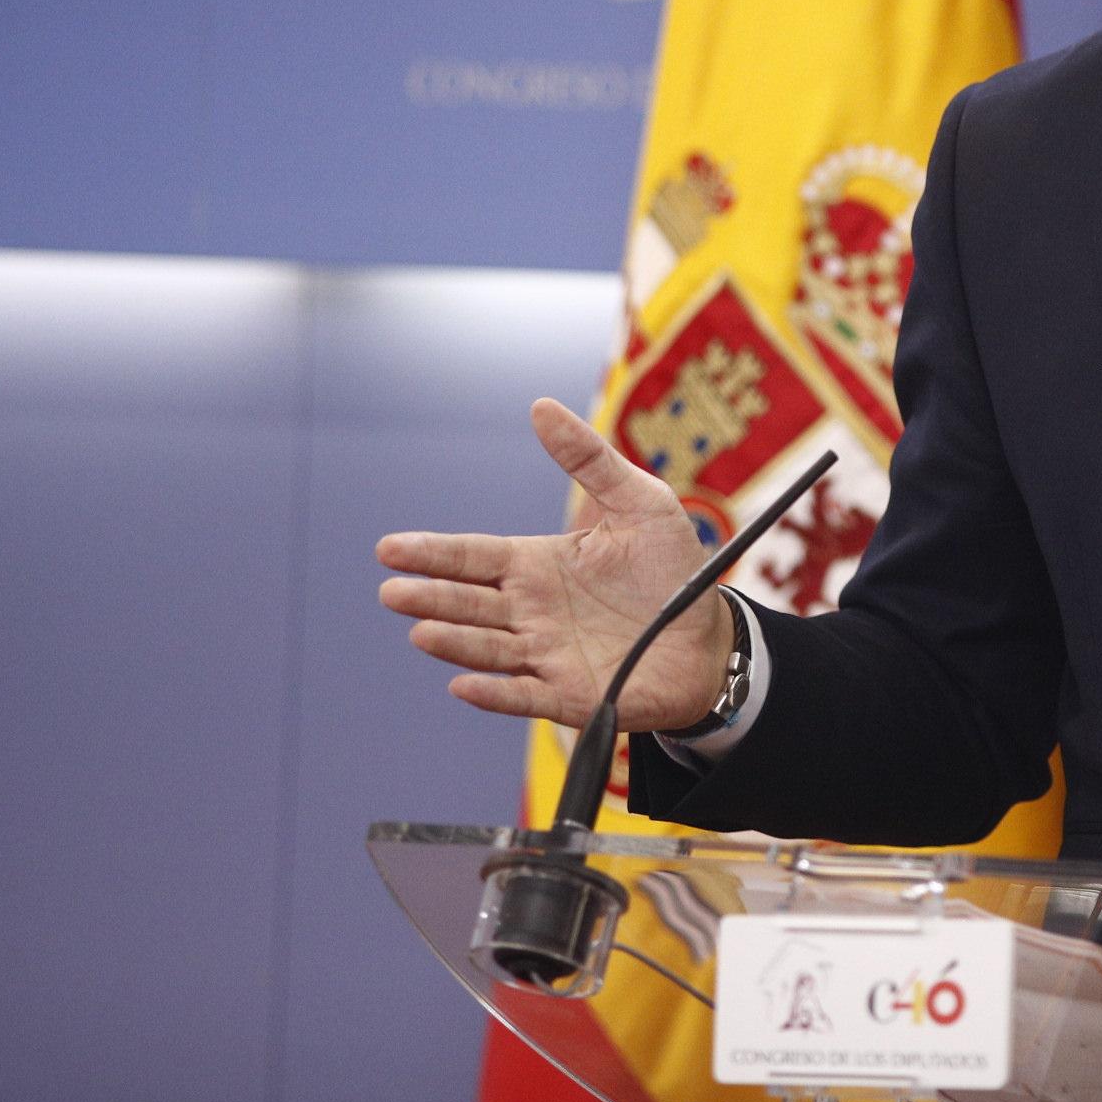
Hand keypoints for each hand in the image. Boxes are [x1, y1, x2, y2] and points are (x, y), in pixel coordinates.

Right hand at [376, 398, 732, 732]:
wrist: (712, 637)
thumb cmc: (672, 570)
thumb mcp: (639, 501)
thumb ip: (590, 458)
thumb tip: (541, 407)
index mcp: (539, 564)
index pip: (474, 557)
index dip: (433, 553)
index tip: (390, 548)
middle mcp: (532, 611)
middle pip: (470, 603)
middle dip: (431, 597)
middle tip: (393, 591)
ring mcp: (546, 655)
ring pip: (488, 648)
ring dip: (455, 642)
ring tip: (423, 631)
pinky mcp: (569, 695)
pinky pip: (523, 695)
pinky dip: (494, 692)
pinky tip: (464, 685)